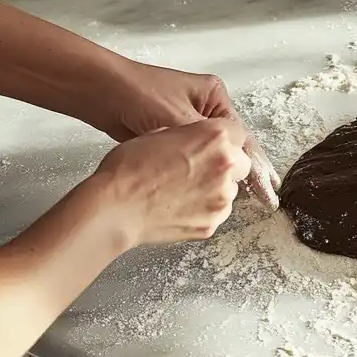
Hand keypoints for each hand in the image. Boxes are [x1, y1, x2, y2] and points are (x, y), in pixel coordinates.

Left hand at [87, 61, 279, 209]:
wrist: (99, 93)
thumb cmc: (140, 96)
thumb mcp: (180, 119)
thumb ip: (208, 142)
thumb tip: (236, 165)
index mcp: (214, 97)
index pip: (240, 135)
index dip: (255, 164)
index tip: (270, 186)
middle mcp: (205, 110)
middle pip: (228, 147)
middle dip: (241, 171)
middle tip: (263, 197)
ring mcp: (186, 124)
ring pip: (209, 156)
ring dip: (218, 174)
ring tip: (239, 198)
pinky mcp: (168, 138)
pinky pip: (191, 160)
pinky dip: (198, 174)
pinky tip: (206, 191)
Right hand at [92, 120, 250, 247]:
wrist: (115, 208)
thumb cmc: (128, 168)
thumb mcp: (159, 132)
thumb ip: (189, 135)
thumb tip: (195, 141)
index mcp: (214, 137)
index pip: (237, 133)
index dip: (224, 140)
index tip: (214, 146)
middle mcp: (225, 165)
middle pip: (241, 163)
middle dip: (225, 165)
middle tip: (199, 169)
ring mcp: (221, 198)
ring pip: (230, 190)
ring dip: (215, 189)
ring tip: (183, 191)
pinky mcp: (212, 223)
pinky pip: (217, 213)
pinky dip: (204, 210)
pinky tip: (180, 207)